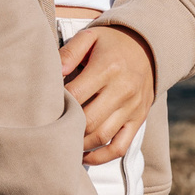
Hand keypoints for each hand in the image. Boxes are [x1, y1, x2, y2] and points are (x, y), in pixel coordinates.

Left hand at [57, 24, 153, 164]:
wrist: (148, 47)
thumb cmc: (111, 43)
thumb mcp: (90, 37)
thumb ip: (70, 52)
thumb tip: (55, 72)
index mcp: (108, 68)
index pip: (76, 94)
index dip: (58, 103)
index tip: (46, 104)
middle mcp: (122, 91)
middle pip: (88, 120)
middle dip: (67, 126)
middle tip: (50, 126)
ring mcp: (132, 108)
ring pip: (102, 137)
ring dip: (80, 144)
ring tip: (63, 141)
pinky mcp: (138, 120)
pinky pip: (121, 147)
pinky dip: (101, 157)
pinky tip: (84, 156)